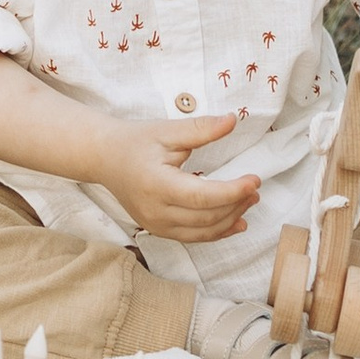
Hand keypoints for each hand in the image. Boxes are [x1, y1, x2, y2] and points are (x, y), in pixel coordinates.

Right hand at [94, 114, 260, 250]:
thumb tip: (232, 120)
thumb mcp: (167, 130)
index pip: (202, 197)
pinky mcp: (157, 230)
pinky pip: (193, 237)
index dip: (232, 192)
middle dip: (236, 204)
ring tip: (249, 201)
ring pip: (202, 232)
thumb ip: (201, 129)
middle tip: (255, 188)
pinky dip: (217, 232)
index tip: (254, 180)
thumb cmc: (134, 141)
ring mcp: (155, 225)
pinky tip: (235, 222)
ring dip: (230, 219)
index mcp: (157, 185)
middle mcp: (155, 211)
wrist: (104, 157)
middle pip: (206, 217)